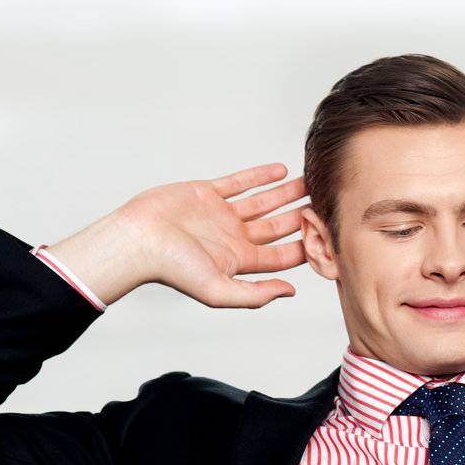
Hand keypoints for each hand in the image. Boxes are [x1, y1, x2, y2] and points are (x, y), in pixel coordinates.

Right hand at [49, 163, 307, 308]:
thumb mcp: (218, 290)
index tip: (327, 235)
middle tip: (325, 204)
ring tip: (310, 183)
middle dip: (301, 217)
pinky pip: (238, 182)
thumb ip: (256, 294)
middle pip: (277, 227)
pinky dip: (259, 176)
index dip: (304, 246)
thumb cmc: (172, 270)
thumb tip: (291, 292)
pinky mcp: (206, 193)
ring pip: (262, 202)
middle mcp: (233, 238)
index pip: (281, 255)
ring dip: (286, 193)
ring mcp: (220, 215)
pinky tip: (280, 170)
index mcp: (239, 262)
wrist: (137, 240)